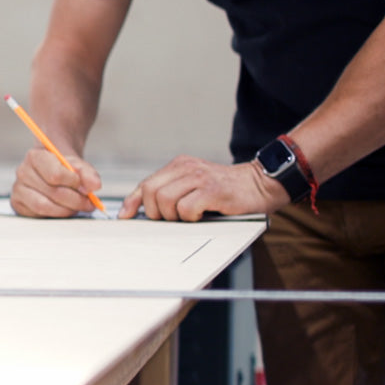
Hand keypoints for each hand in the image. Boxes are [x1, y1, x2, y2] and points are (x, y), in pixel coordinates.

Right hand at [10, 148, 102, 217]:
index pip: (55, 175)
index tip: (84, 187)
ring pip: (44, 206)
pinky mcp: (18, 204)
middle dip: (75, 200)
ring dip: (66, 210)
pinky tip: (63, 209)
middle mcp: (23, 171)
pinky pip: (38, 215)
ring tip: (77, 207)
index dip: (73, 183)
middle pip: (52, 192)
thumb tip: (94, 186)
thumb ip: (88, 174)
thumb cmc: (64, 168)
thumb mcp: (79, 166)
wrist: (54, 172)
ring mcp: (18, 189)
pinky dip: (55, 215)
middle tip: (88, 203)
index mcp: (36, 156)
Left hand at [118, 156, 288, 220]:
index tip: (125, 217)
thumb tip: (141, 211)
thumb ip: (171, 192)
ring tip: (190, 216)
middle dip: (155, 212)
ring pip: (165, 201)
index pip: (146, 183)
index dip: (132, 202)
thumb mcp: (194, 186)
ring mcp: (199, 177)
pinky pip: (186, 208)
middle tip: (172, 218)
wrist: (260, 184)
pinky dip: (190, 217)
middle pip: (151, 192)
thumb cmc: (225, 191)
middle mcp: (186, 167)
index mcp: (179, 165)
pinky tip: (202, 215)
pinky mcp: (212, 190)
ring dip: (174, 216)